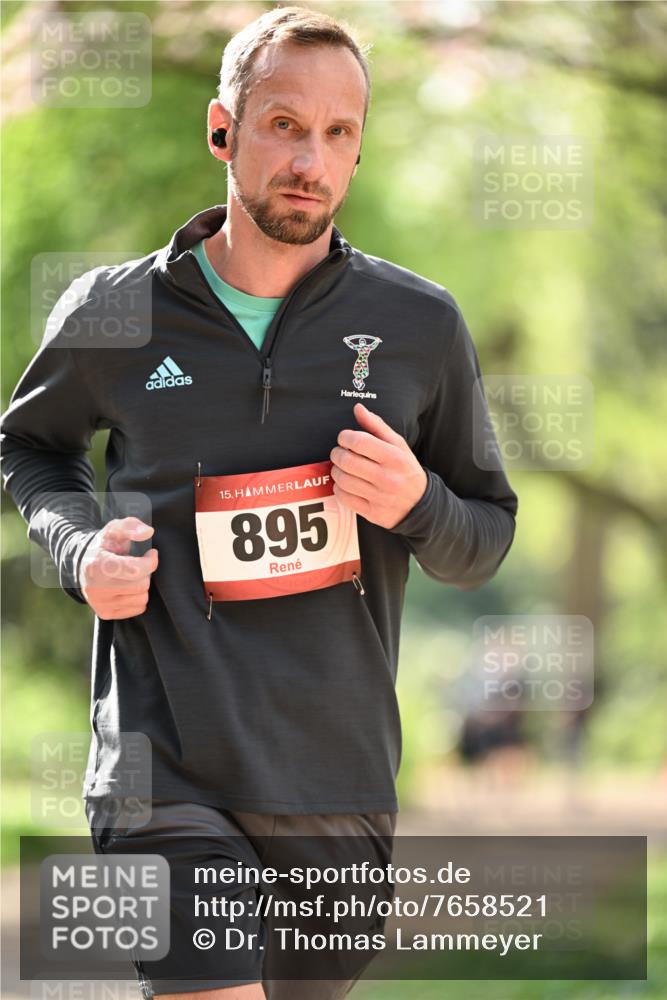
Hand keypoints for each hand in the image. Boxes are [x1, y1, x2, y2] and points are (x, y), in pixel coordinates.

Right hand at [79, 516, 158, 619]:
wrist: (82, 564)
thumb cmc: (104, 545)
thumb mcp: (114, 529)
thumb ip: (131, 525)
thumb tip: (147, 532)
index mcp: (97, 565)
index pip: (136, 570)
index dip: (150, 561)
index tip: (151, 553)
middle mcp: (95, 588)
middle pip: (141, 585)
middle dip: (146, 573)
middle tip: (139, 565)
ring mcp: (99, 603)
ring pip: (141, 599)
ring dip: (142, 586)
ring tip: (131, 576)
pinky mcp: (105, 614)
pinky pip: (138, 609)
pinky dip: (137, 598)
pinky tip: (127, 587)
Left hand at [330, 403, 427, 528]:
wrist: (420, 504)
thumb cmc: (405, 469)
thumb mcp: (398, 445)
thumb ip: (376, 425)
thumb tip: (358, 408)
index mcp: (395, 457)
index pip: (359, 442)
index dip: (345, 437)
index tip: (344, 438)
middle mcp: (388, 478)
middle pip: (347, 461)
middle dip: (337, 453)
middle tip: (339, 452)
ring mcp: (379, 497)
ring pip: (343, 480)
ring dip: (336, 471)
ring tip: (342, 467)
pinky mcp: (372, 512)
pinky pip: (344, 498)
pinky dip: (339, 489)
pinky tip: (345, 484)